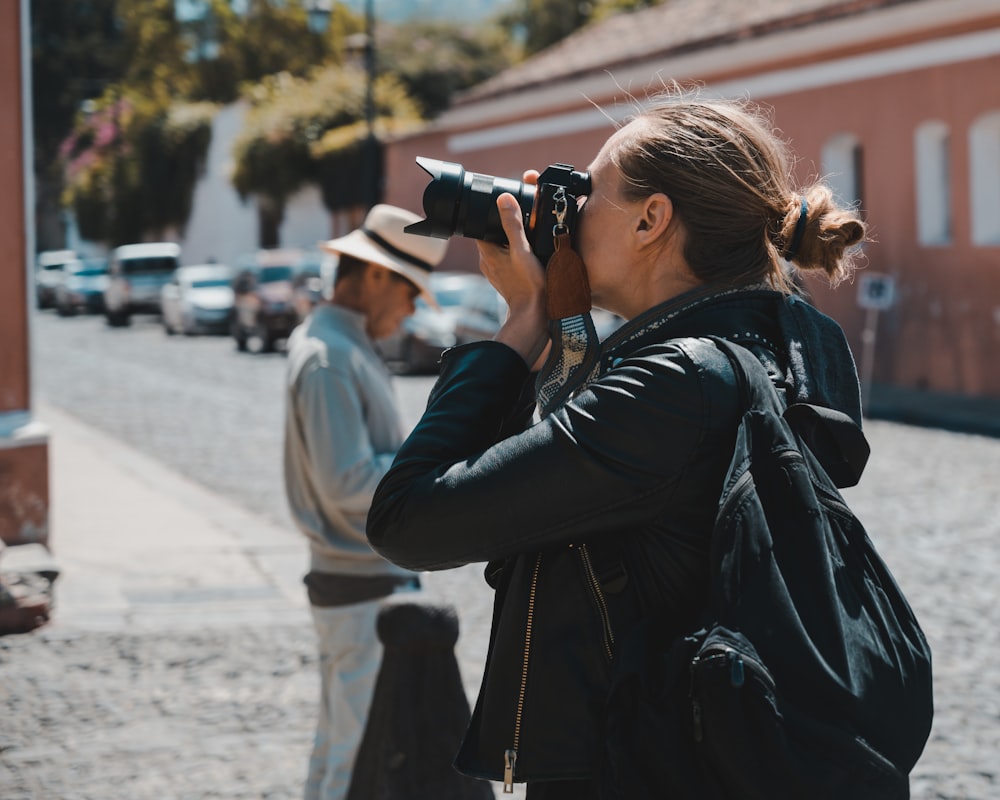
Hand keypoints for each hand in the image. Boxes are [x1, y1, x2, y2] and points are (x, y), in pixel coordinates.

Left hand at [476, 173, 548, 366]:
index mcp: (487, 251)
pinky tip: (531, 252)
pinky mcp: (508, 280)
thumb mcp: (522, 250)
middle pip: (492, 234)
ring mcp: (497, 272)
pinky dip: (517, 253)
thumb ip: (513, 224)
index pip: (481, 224)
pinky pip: (509, 260)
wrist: (535, 315)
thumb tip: (503, 198)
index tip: (505, 205)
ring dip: (512, 240)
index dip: (492, 212)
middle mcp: (488, 261)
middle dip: (504, 225)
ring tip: (528, 234)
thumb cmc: (528, 285)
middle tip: (521, 217)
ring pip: (501, 247)